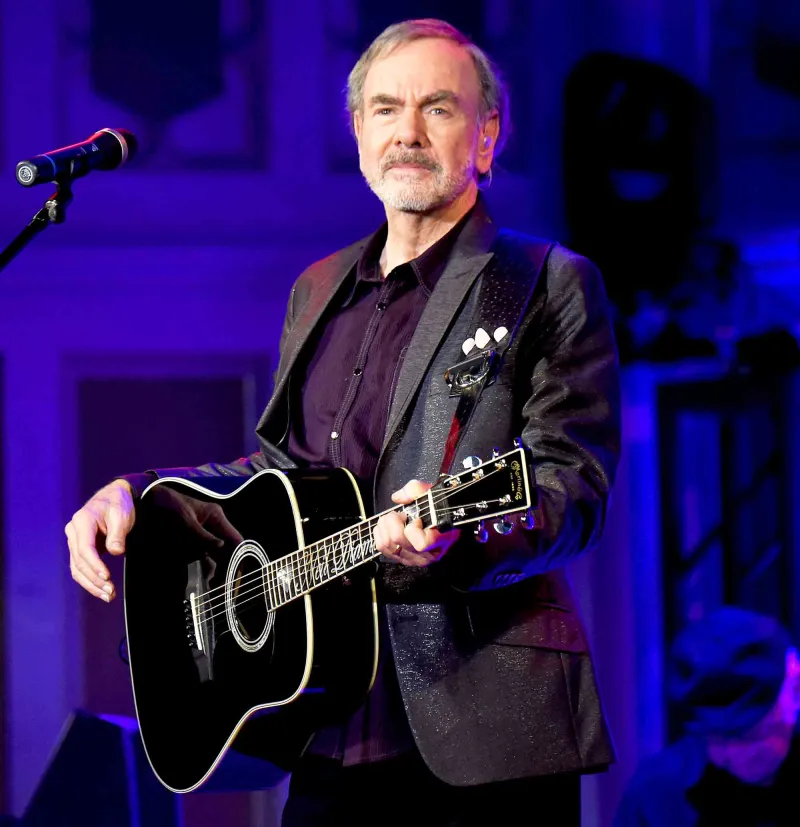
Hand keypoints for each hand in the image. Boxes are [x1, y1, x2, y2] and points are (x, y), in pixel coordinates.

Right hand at [65, 479, 134, 601]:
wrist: (114, 496)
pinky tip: (101, 590)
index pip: (84, 549)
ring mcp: (74, 541)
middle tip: (110, 592)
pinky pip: (80, 567)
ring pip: (77, 568)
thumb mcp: (122, 515)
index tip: (107, 577)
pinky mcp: (79, 548)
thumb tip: (116, 552)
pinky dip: (89, 580)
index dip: (95, 565)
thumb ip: (118, 534)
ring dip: (91, 584)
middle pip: (79, 561)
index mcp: (82, 521)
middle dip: (94, 579)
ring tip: (107, 596)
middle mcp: (74, 532)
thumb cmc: (119, 504)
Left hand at [373, 479, 459, 566]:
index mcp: (439, 540)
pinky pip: (381, 547)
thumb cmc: (437, 510)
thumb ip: (416, 490)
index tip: (417, 519)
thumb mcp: (432, 494)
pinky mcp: (400, 558)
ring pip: (387, 545)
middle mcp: (426, 554)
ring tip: (394, 519)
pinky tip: (388, 527)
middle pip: (397, 541)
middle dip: (393, 521)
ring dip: (385, 527)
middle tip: (400, 515)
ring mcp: (413, 559)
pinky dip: (380, 533)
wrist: (439, 520)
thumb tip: (398, 498)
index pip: (421, 544)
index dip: (413, 528)